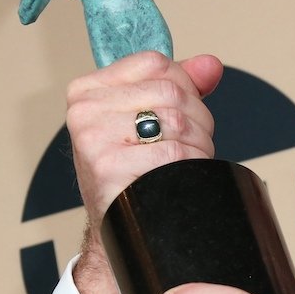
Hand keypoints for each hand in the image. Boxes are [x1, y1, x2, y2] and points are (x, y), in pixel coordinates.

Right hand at [66, 52, 222, 293]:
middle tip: (185, 147)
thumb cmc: (137, 170)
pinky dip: (189, 167)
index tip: (176, 117)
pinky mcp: (107, 169)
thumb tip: (211, 65)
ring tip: (180, 164)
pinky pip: (172, 154)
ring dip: (197, 145)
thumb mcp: (149, 120)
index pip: (157, 64)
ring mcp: (92, 140)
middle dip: (196, 120)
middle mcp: (83, 111)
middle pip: (172, 92)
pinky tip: (176, 180)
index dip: (185, 89)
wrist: (123, 229)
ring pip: (177, 121)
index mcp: (87, 90)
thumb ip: (181, 85)